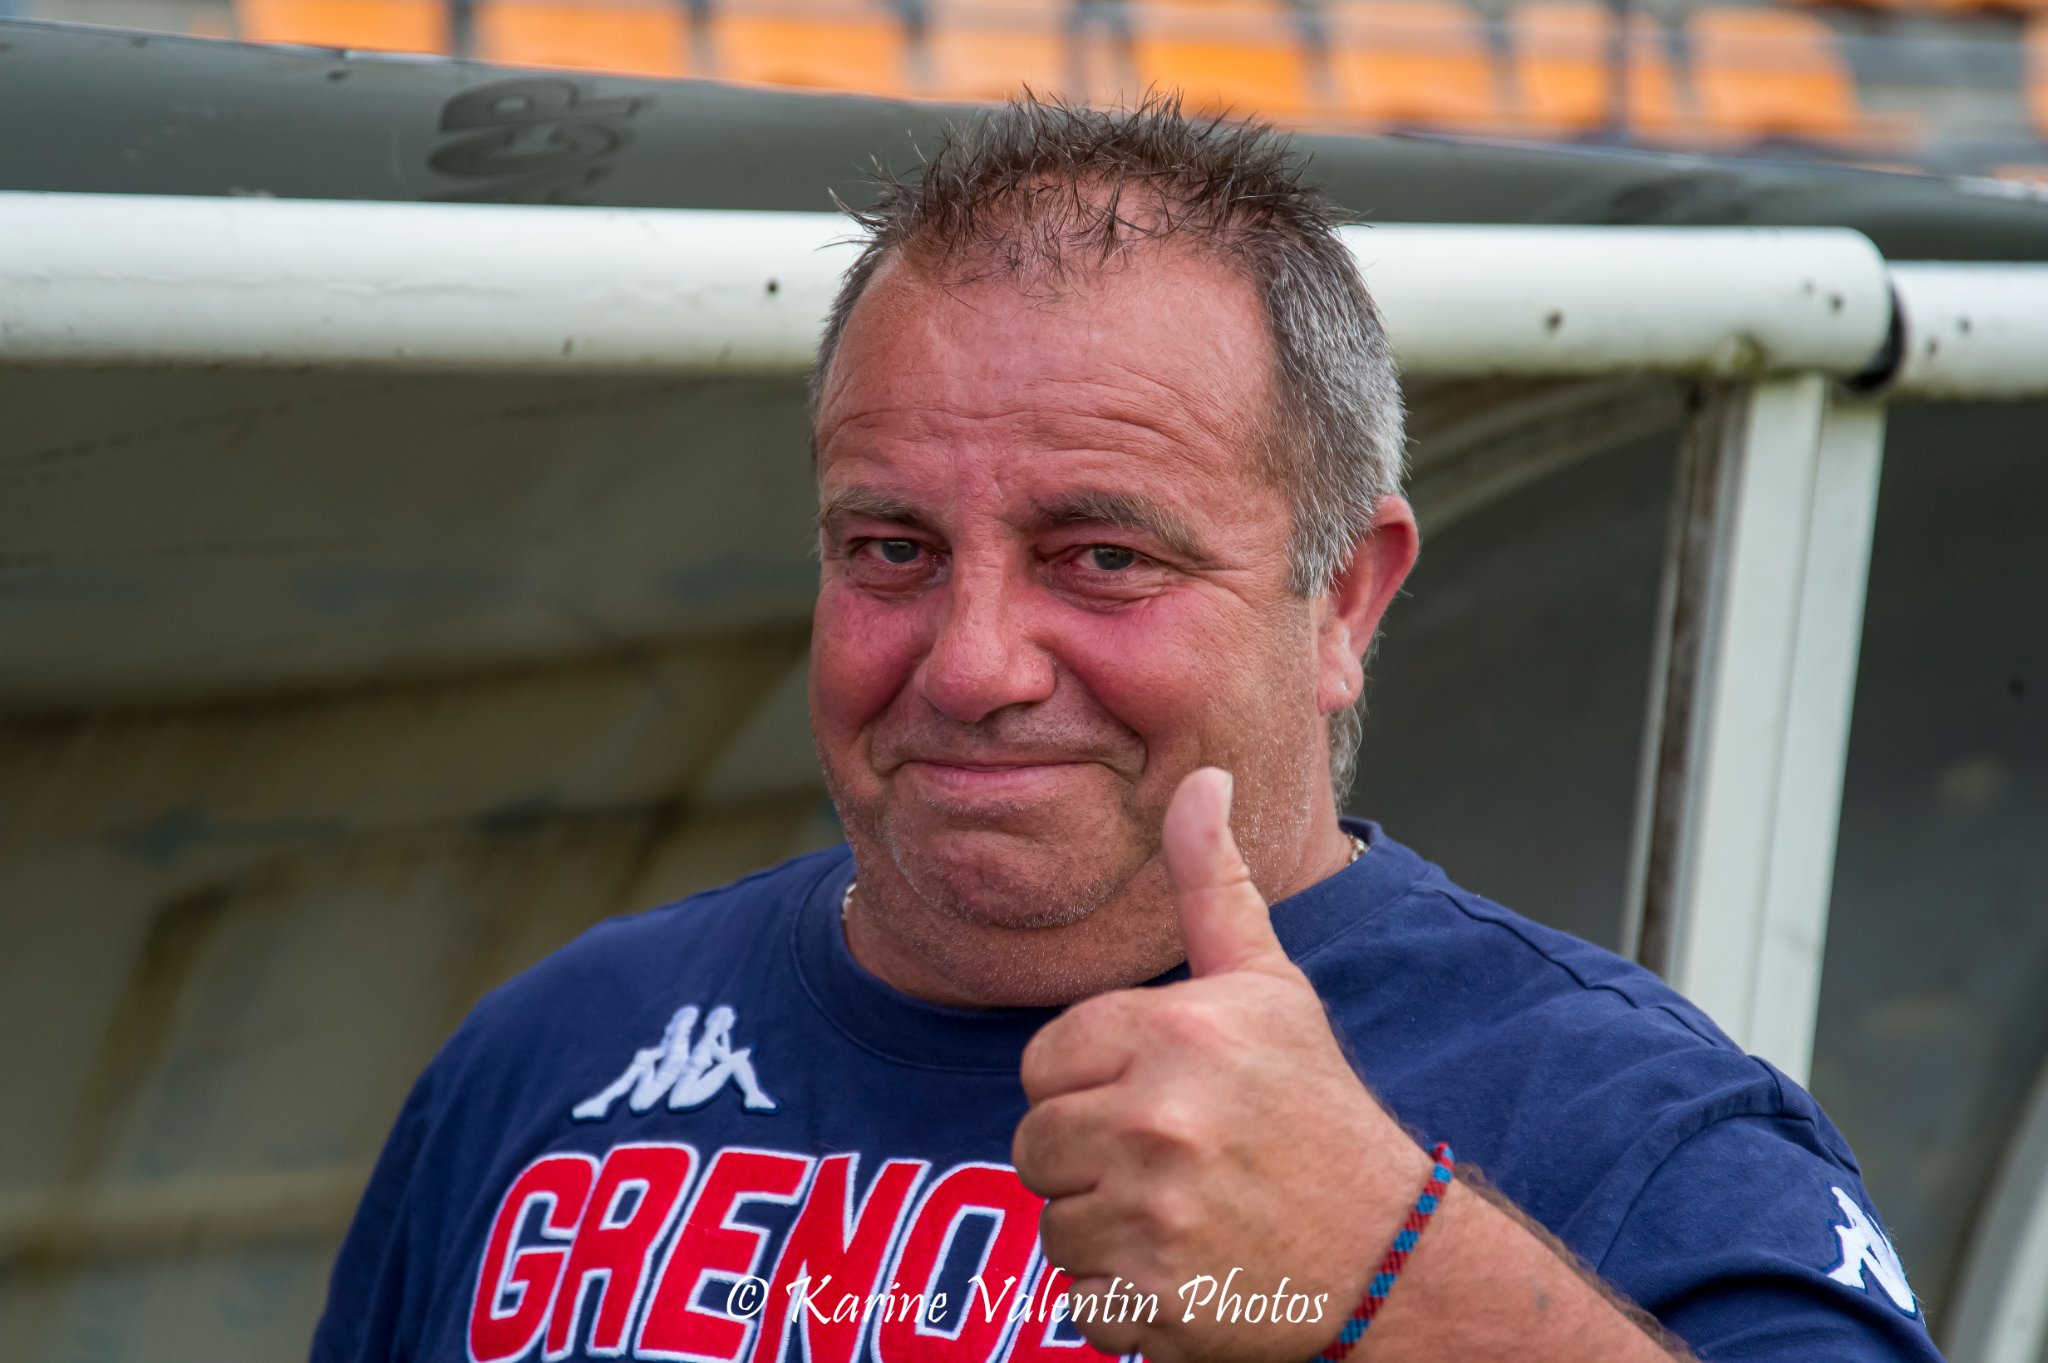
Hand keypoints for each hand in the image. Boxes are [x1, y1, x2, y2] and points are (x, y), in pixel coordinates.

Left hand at [1012, 768, 1433, 1362]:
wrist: (1388, 1259)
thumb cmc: (1314, 1112)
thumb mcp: (1269, 988)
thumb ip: (1213, 886)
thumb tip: (1202, 776)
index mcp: (1177, 1032)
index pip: (1043, 1060)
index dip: (1092, 1084)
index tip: (1160, 1099)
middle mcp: (1159, 1118)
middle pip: (1036, 1142)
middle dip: (1091, 1159)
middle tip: (1174, 1164)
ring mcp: (1154, 1215)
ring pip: (1052, 1223)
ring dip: (1103, 1231)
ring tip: (1182, 1215)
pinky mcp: (1152, 1300)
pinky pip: (1077, 1298)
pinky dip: (1121, 1300)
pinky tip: (1186, 1272)